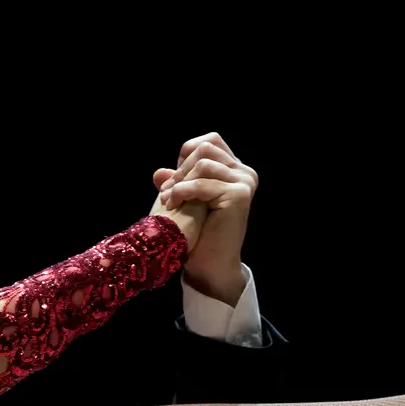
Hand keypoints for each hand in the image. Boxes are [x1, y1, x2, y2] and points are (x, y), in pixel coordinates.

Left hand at [154, 133, 256, 305]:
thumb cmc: (197, 234)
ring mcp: (245, 181)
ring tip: (170, 201)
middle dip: (180, 170)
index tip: (174, 181)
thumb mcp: (183, 201)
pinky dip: (182, 191)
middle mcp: (244, 172)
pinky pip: (202, 182)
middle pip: (204, 148)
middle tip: (167, 194)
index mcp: (234, 169)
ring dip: (180, 181)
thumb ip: (175, 183)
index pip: (209, 141)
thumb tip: (159, 172)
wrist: (208, 264)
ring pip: (203, 162)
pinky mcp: (240, 194)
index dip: (186, 156)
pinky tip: (174, 204)